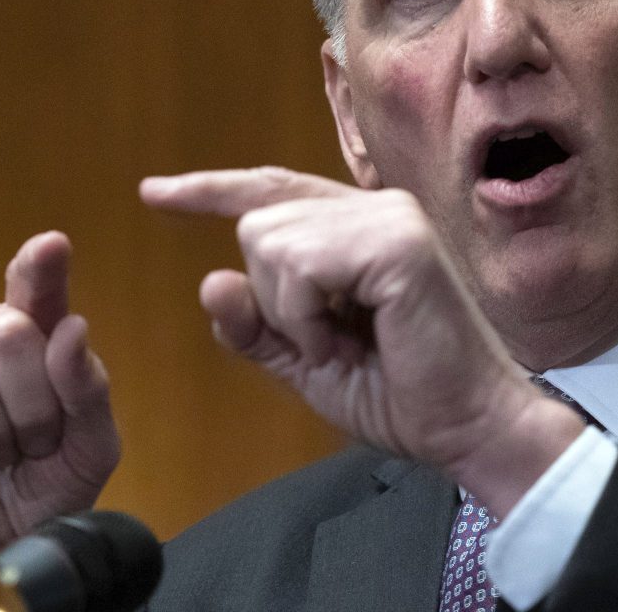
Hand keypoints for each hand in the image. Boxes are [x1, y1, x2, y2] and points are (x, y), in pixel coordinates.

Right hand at [0, 232, 119, 551]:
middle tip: (30, 444)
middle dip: (31, 405)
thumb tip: (72, 328)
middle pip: (7, 332)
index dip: (41, 266)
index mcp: (37, 332)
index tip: (53, 246)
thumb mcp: (92, 445)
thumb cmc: (51, 485)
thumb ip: (90, 389)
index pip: (36, 285)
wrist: (5, 544)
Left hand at [140, 168, 583, 517]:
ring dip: (291, 313)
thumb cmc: (400, 394)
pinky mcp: (398, 243)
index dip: (210, 190)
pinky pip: (300, 266)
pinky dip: (307, 317)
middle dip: (271, 300)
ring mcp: (389, 218)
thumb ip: (254, 325)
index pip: (271, 191)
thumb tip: (211, 279)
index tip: (152, 193)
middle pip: (257, 225)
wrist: (464, 427)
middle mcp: (374, 208)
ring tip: (347, 340)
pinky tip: (349, 338)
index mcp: (356, 227)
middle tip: (330, 341)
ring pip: (270, 242)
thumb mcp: (304, 361)